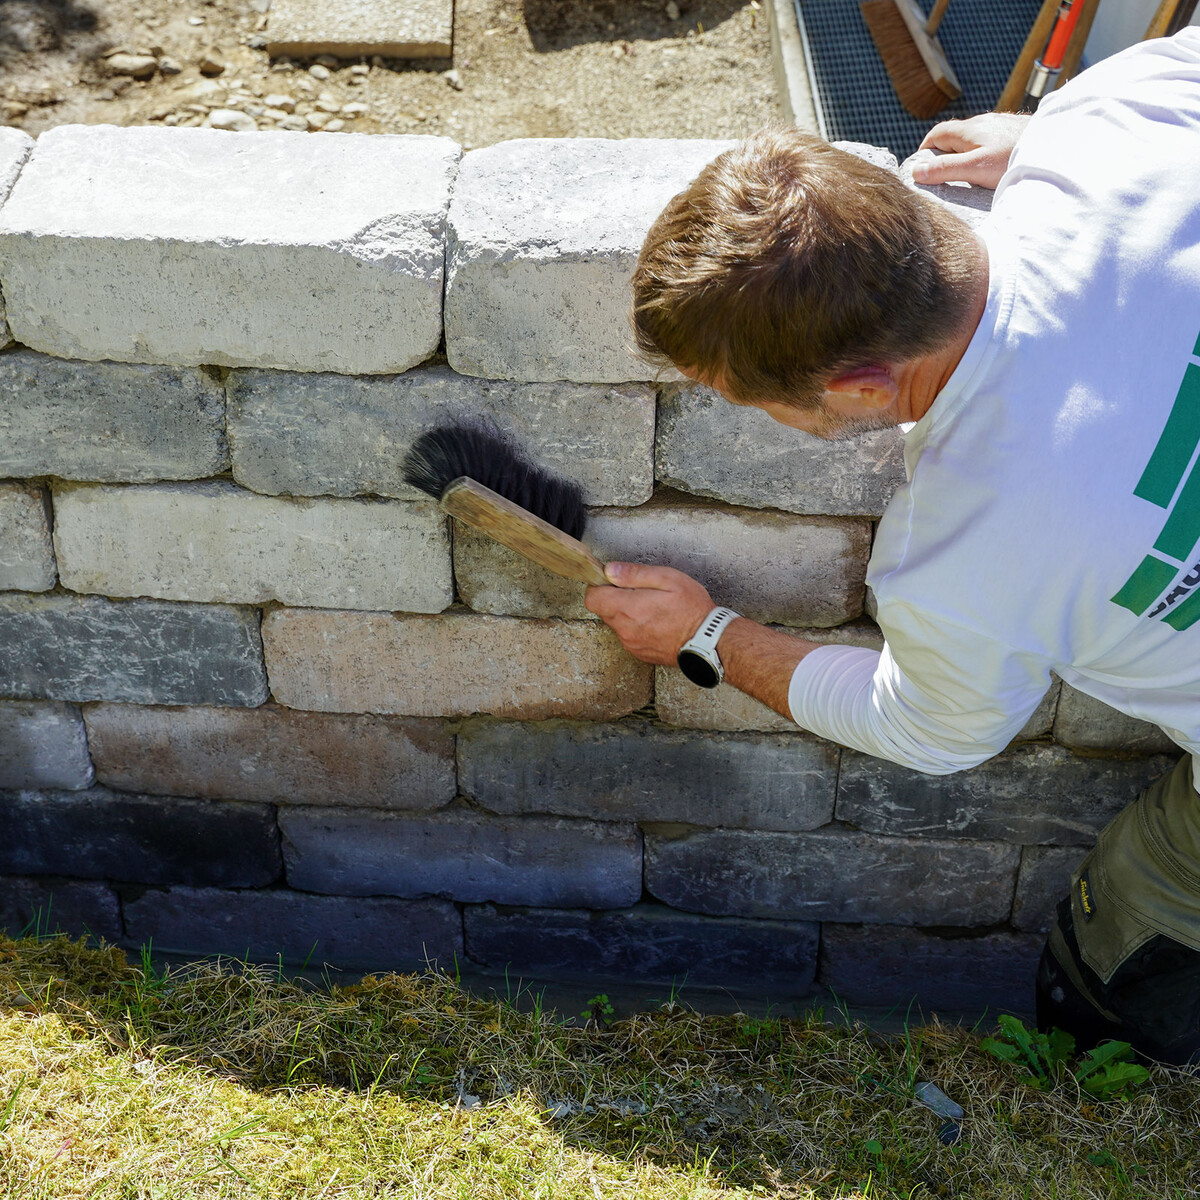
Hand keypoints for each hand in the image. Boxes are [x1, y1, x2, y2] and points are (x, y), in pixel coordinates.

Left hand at [584, 562, 714, 665]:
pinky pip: (628, 636)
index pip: (592, 598)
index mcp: (628, 608)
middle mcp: (625, 629)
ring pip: (616, 623)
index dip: (600, 586)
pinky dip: (636, 627)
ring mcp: (631, 643)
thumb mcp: (668, 579)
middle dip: (615, 598)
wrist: (708, 641)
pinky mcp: (639, 653)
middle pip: (603, 610)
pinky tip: (656, 622)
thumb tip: (610, 570)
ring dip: (626, 614)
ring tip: (651, 608)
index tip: (615, 582)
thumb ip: (635, 574)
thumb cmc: (692, 609)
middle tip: (640, 593)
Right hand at [911, 113, 1030, 188]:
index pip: (937, 134)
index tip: (921, 169)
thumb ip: (946, 169)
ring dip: (966, 155)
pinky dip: (985, 154)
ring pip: (975, 139)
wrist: (1058, 146)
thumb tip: (916, 172)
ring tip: (969, 176)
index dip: (925, 150)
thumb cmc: (1015, 158)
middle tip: (944, 178)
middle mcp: (984, 123)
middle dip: (945, 155)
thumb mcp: (975, 168)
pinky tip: (994, 168)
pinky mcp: (1016, 133)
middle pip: (955, 136)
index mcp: (969, 129)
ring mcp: (1001, 126)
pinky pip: (993, 142)